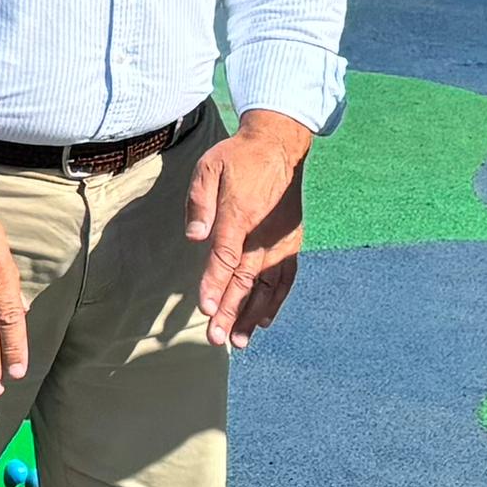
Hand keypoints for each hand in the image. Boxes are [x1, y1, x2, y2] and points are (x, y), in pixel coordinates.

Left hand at [182, 109, 312, 347]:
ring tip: (239, 341)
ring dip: (252, 315)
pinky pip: (286, 278)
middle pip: (246, 279)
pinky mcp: (292, 242)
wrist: (279, 145)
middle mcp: (264, 233)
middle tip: (217, 338)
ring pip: (268, 286)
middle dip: (230, 311)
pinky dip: (276, 301)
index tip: (206, 309)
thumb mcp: (208, 168)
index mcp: (240, 214)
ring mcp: (282, 240)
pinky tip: (263, 320)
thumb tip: (194, 236)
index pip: (225, 257)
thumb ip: (199, 202)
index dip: (215, 284)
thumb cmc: (238, 157)